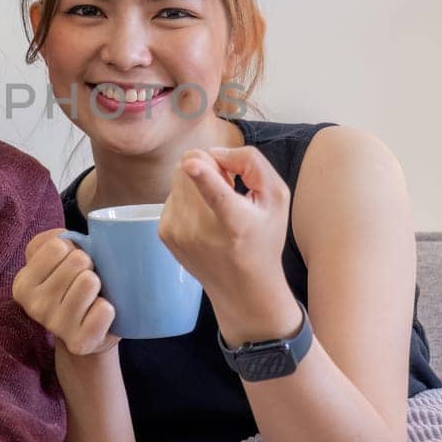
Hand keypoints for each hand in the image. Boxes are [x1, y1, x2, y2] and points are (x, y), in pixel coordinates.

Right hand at [11, 228, 119, 357]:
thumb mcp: (52, 260)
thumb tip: (66, 238)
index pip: (57, 245)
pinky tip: (98, 315)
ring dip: (98, 285)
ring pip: (89, 282)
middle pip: (77, 260)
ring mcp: (55, 326)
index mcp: (23, 284)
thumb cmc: (71, 286)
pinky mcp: (78, 343)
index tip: (69, 264)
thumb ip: (51, 239)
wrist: (84, 332)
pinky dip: (107, 309)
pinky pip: (104, 310)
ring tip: (91, 297)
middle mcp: (34, 306)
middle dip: (88, 265)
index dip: (71, 248)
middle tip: (83, 281)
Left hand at [159, 146, 292, 308]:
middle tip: (227, 187)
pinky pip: (172, 194)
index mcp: (235, 222)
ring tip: (215, 206)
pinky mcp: (164, 232)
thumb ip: (253, 164)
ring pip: (179, 176)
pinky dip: (187, 198)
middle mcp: (201, 229)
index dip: (203, 175)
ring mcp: (178, 232)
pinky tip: (203, 218)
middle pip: (189, 165)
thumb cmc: (263, 239)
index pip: (217, 195)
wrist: (241, 288)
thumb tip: (216, 152)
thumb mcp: (277, 199)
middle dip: (208, 166)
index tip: (191, 165)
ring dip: (196, 181)